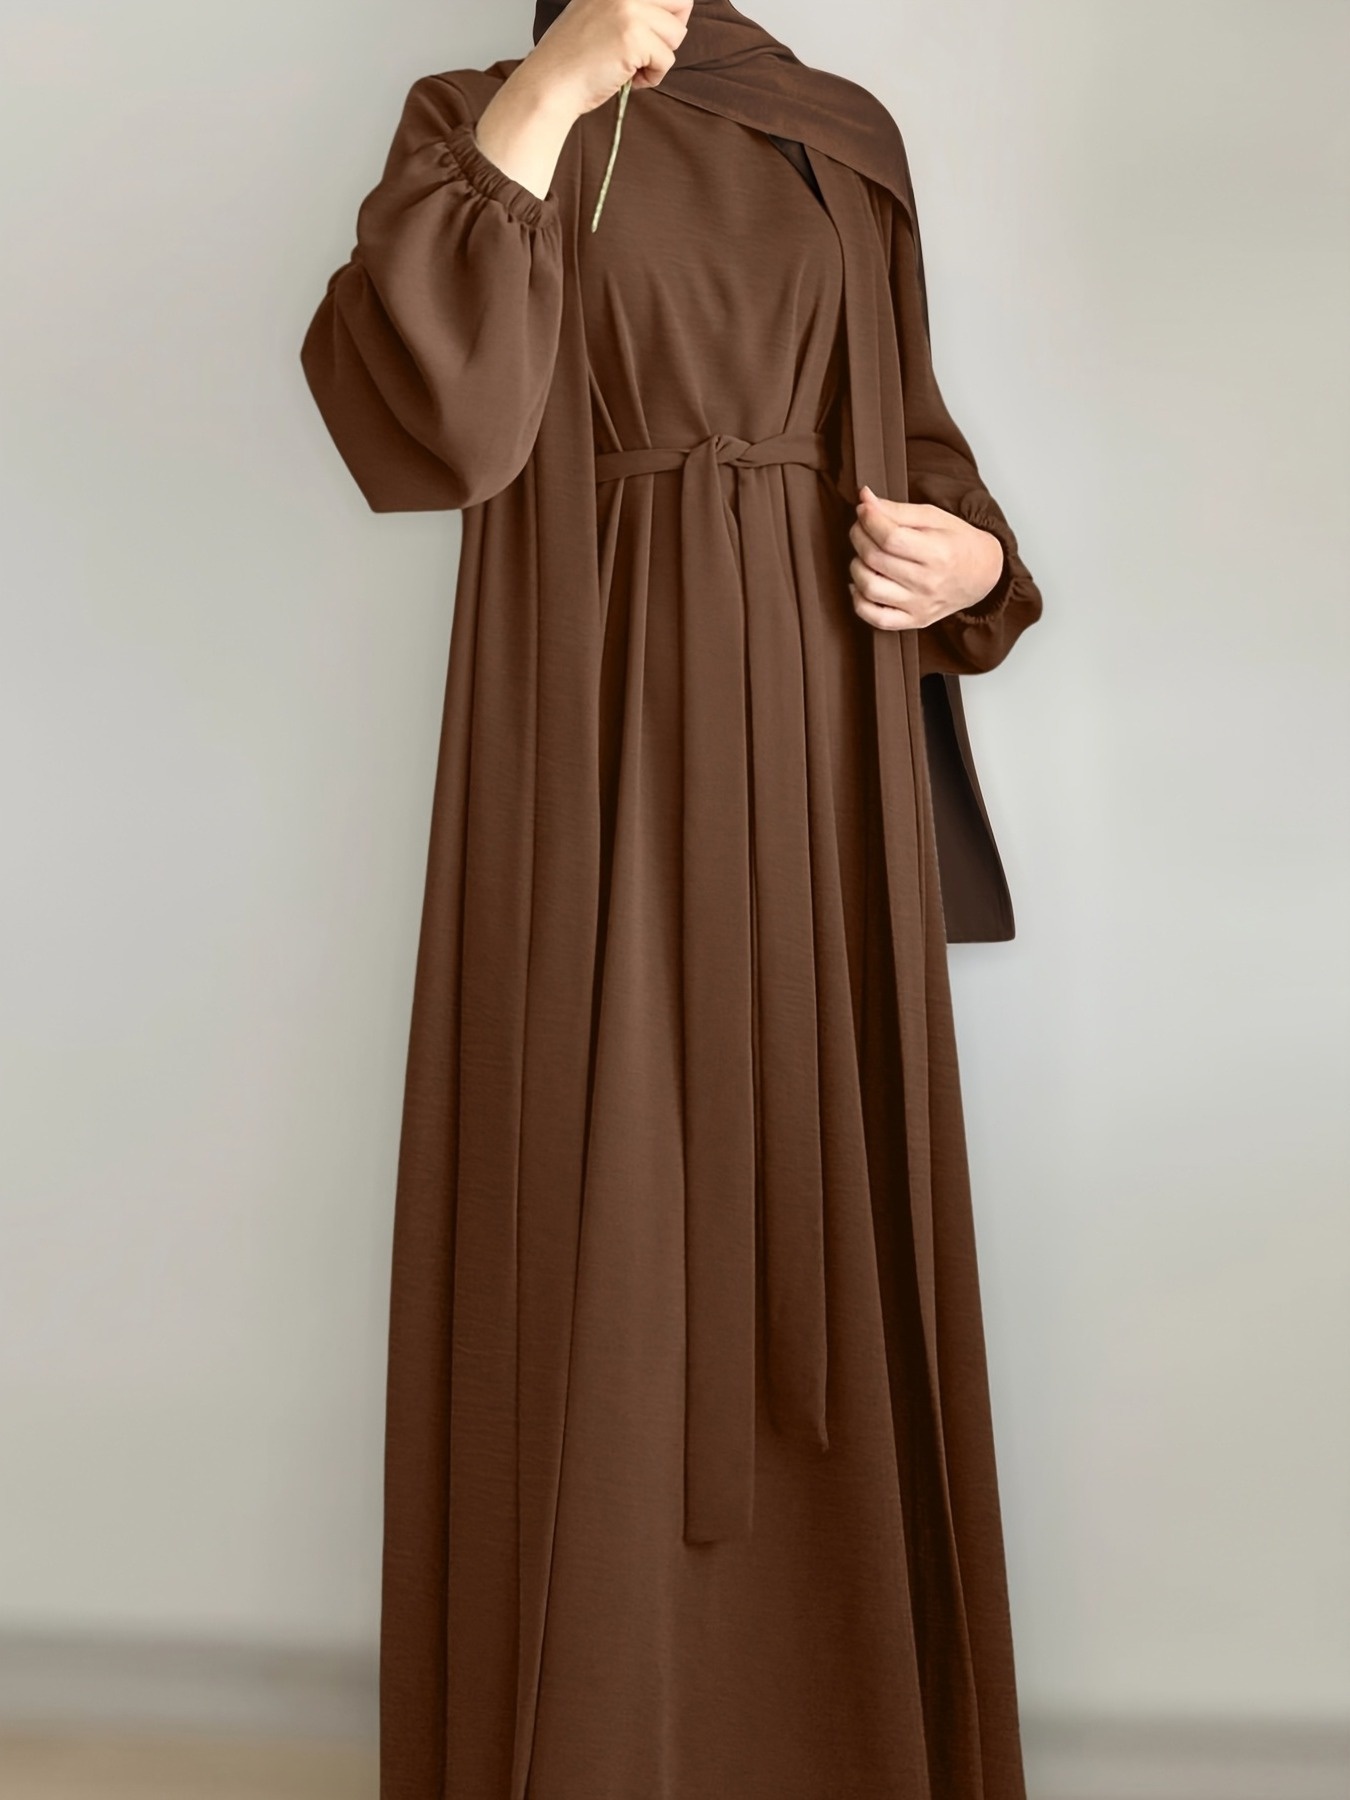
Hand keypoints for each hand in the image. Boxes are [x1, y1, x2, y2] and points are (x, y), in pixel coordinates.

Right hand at [531, 0, 693, 116]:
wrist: (550, 83)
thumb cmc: (573, 58)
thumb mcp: (597, 12)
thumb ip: (627, 5)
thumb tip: (673, 8)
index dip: (669, 12)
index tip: (654, 31)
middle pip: (681, 2)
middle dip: (671, 31)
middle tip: (648, 50)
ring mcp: (629, 10)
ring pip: (677, 33)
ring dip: (659, 57)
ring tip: (631, 66)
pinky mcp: (634, 38)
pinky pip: (667, 60)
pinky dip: (652, 77)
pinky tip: (628, 78)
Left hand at [848, 485, 1004, 631]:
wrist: (982, 574)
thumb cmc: (958, 542)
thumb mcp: (933, 517)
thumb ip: (897, 509)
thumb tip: (864, 498)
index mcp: (938, 553)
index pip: (890, 537)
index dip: (869, 520)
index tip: (864, 509)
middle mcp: (928, 583)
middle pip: (875, 559)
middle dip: (859, 537)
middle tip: (861, 527)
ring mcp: (919, 605)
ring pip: (869, 588)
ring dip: (856, 567)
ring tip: (864, 555)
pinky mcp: (913, 621)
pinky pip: (875, 618)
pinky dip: (859, 601)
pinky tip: (861, 584)